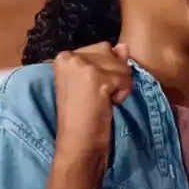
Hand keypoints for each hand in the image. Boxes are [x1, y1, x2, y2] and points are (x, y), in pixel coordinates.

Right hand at [52, 42, 131, 182]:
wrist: (77, 142)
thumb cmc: (83, 115)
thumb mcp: (93, 82)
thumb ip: (108, 60)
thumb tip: (125, 46)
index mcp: (63, 56)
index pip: (101, 49)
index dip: (106, 70)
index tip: (93, 90)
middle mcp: (69, 56)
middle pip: (111, 54)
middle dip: (114, 75)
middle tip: (99, 96)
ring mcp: (82, 65)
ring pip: (121, 66)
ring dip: (119, 86)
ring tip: (103, 101)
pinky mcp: (96, 78)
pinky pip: (125, 80)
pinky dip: (122, 94)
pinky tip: (107, 104)